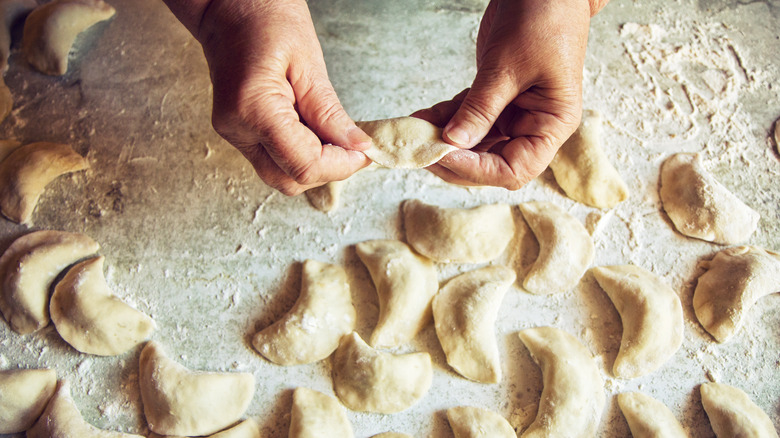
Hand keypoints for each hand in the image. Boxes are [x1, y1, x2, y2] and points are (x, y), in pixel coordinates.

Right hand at [166, 0, 371, 194]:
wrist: (230, 7)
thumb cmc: (266, 20)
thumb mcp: (309, 63)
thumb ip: (330, 113)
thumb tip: (357, 147)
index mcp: (253, 109)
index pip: (303, 164)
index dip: (340, 165)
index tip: (364, 152)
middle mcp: (236, 129)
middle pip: (290, 179)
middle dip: (328, 170)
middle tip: (354, 147)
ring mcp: (234, 134)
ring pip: (280, 176)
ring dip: (314, 166)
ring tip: (336, 138)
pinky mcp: (238, 133)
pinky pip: (274, 160)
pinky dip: (300, 155)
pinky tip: (316, 133)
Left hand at [414, 0, 593, 189]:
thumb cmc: (543, 19)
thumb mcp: (508, 67)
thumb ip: (481, 108)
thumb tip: (453, 143)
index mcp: (552, 125)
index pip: (513, 170)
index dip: (476, 169)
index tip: (444, 154)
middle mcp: (533, 126)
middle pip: (491, 162)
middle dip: (454, 159)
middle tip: (420, 150)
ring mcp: (513, 113)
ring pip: (474, 143)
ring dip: (443, 141)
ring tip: (414, 134)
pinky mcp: (495, 97)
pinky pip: (467, 118)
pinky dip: (444, 119)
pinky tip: (420, 118)